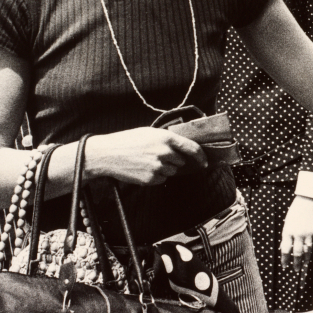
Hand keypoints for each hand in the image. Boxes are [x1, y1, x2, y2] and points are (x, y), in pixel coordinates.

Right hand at [89, 127, 206, 185]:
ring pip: (171, 171)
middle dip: (172, 160)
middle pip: (180, 162)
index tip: (204, 161)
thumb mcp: (149, 133)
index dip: (200, 156)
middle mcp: (165, 152)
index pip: (192, 148)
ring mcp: (158, 167)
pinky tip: (142, 169)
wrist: (108, 154)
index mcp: (166, 138)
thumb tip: (181, 147)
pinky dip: (155, 176)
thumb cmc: (127, 141)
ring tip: (146, 161)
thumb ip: (166, 139)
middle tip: (155, 156)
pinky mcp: (151, 179)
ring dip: (163, 168)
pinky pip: (161, 179)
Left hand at [279, 195, 312, 273]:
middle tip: (295, 270)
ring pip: (308, 251)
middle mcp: (298, 234)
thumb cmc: (296, 210)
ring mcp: (309, 233)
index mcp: (288, 231)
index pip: (285, 249)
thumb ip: (287, 235)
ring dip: (306, 259)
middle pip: (297, 253)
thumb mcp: (287, 222)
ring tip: (304, 265)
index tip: (284, 266)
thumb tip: (285, 248)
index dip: (284, 259)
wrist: (309, 199)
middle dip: (296, 263)